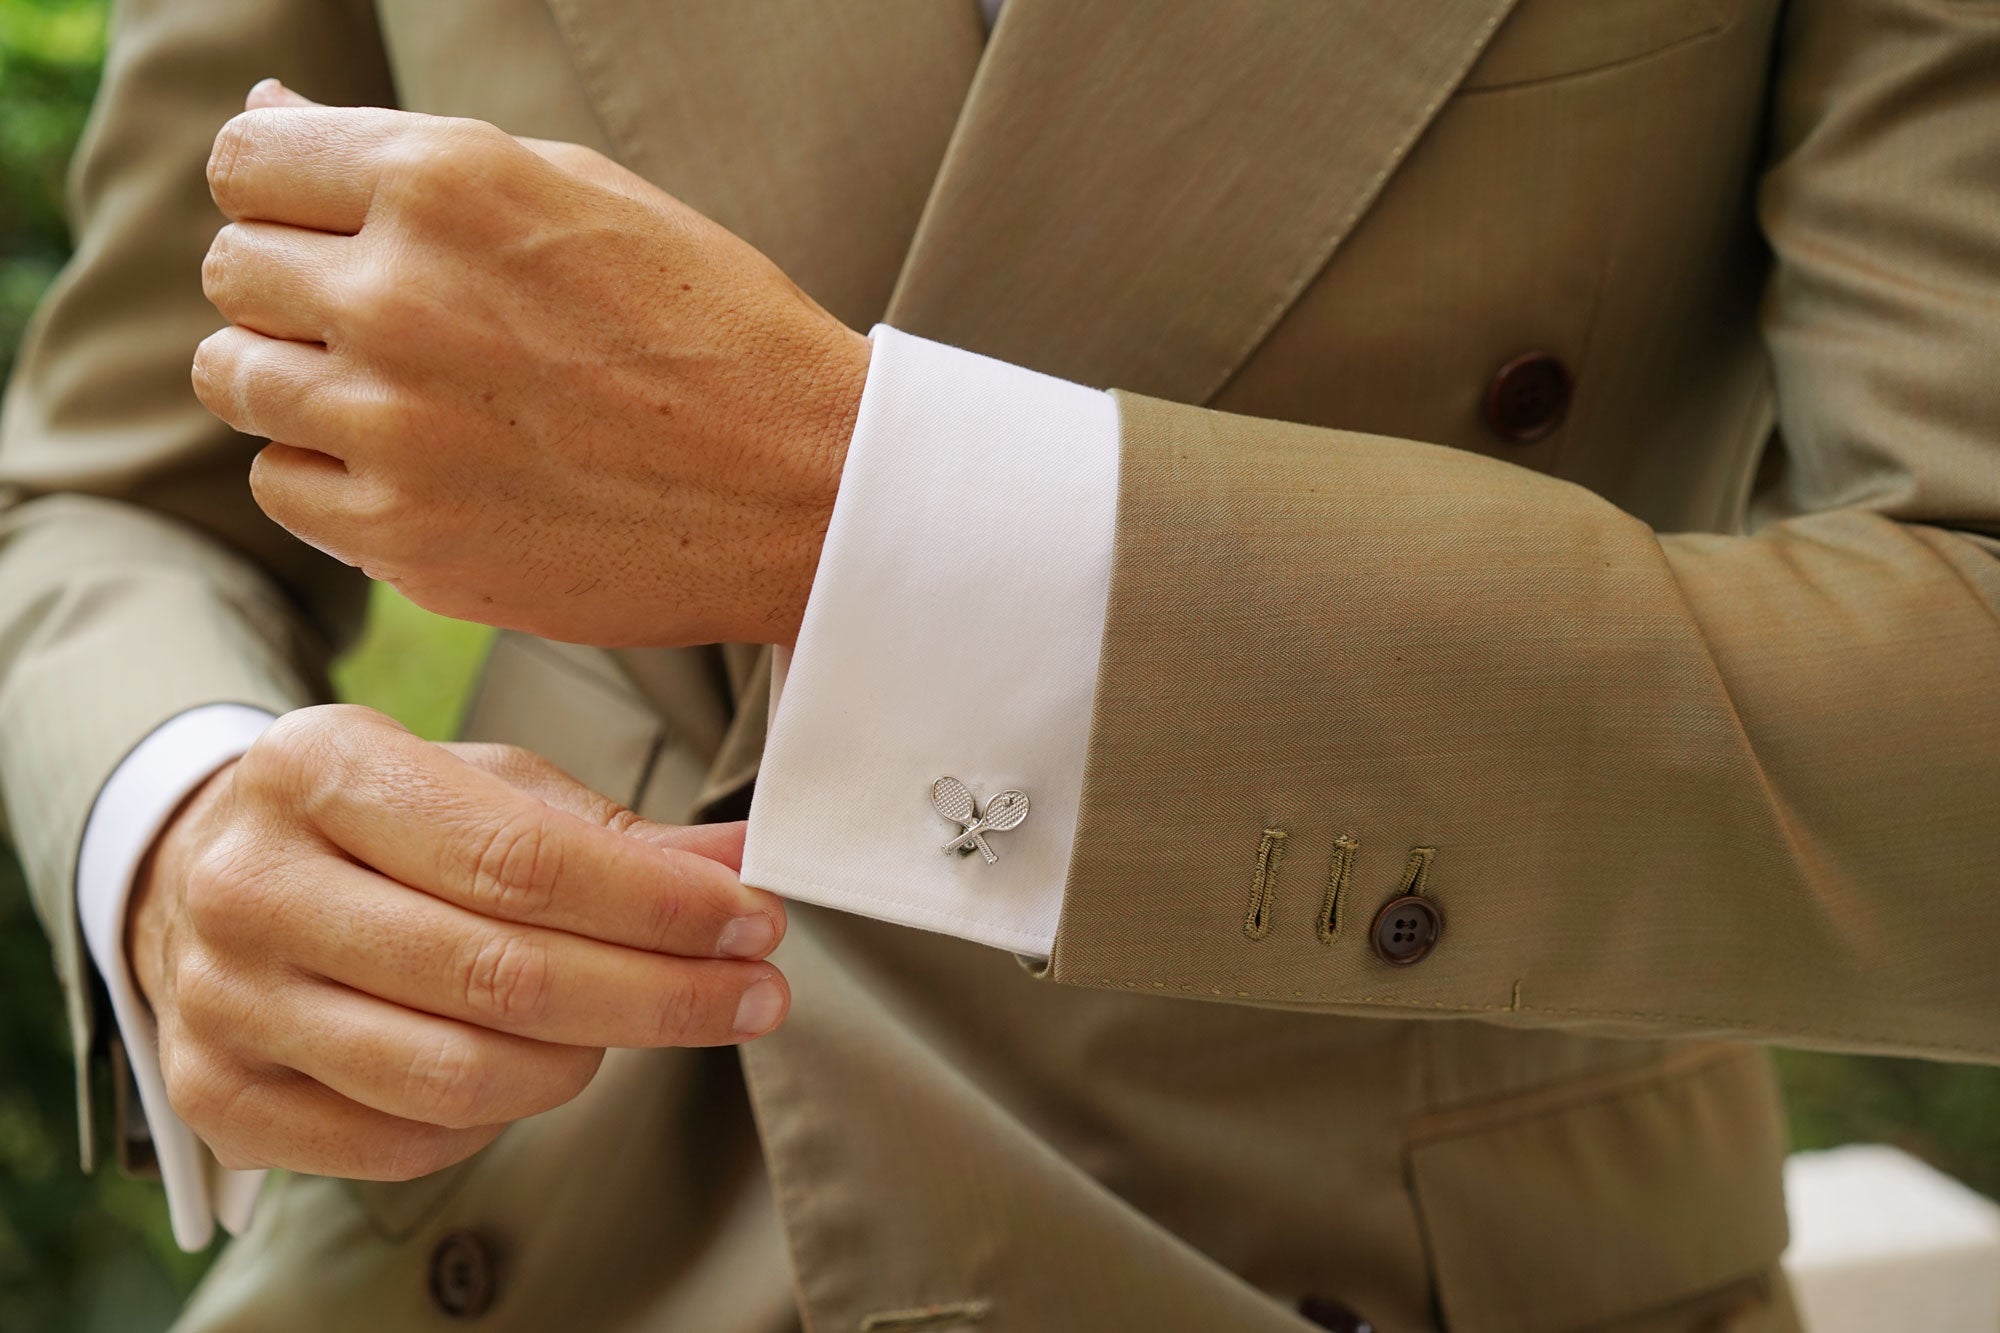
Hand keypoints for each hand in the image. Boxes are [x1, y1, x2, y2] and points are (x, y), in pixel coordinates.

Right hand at [125, 704, 788, 1179]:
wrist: (202, 876)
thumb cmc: (374, 823)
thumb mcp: (481, 785)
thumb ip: (612, 831)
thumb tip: (745, 862)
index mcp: (318, 767)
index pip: (520, 859)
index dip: (658, 905)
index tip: (756, 921)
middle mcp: (252, 884)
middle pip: (500, 975)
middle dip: (661, 994)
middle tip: (756, 993)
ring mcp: (225, 1000)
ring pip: (459, 1075)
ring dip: (591, 1060)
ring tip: (644, 1021)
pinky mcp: (221, 1096)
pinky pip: (408, 1140)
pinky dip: (502, 1115)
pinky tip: (541, 1062)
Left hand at [193, 81, 870, 647]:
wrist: (807, 489)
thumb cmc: (710, 326)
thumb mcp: (580, 192)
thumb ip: (411, 154)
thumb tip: (271, 110)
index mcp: (446, 181)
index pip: (245, 161)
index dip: (286, 194)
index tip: (338, 232)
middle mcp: (400, 296)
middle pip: (232, 271)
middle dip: (293, 288)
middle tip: (389, 323)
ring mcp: (395, 426)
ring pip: (235, 379)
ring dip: (298, 382)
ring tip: (401, 397)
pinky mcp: (406, 536)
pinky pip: (283, 488)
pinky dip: (331, 477)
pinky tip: (421, 468)